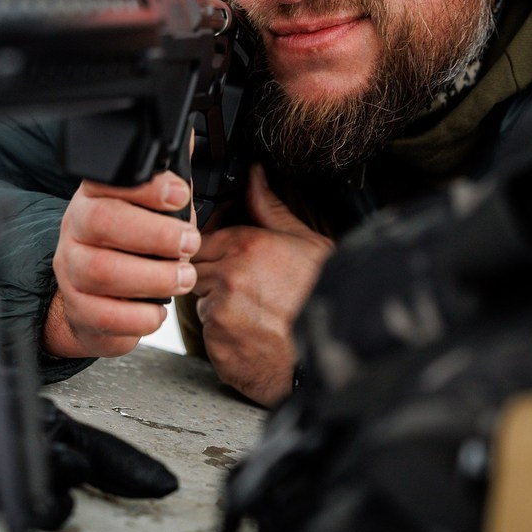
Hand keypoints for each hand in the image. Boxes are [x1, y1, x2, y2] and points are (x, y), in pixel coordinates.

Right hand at [44, 170, 199, 358]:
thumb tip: (193, 140)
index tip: (179, 195)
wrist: (93, 297)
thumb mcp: (150, 209)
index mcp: (95, 196)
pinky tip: (157, 310)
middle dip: (154, 234)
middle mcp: (76, 228)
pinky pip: (103, 315)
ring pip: (101, 271)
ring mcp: (71, 270)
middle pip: (102, 222)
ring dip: (152, 277)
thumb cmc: (130, 246)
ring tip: (183, 278)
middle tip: (189, 244)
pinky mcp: (77, 308)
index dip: (145, 187)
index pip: (108, 180)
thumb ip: (170, 181)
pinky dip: (138, 316)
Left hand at [192, 165, 333, 406]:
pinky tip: (253, 334)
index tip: (225, 257)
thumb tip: (254, 177)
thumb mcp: (308, 243)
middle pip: (195, 268)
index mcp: (247, 246)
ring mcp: (220, 312)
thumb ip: (270, 209)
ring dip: (218, 305)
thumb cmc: (325, 298)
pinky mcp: (218, 345)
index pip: (199, 238)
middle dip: (212, 275)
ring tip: (254, 312)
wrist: (337, 353)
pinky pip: (209, 334)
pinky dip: (224, 335)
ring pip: (201, 301)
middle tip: (243, 288)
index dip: (211, 248)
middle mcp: (229, 277)